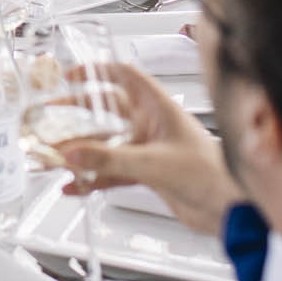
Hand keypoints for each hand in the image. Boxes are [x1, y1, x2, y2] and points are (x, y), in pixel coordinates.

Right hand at [62, 61, 241, 236]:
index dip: (97, 71)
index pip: (125, 76)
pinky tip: (74, 188)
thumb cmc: (212, 174)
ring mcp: (148, 149)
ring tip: (55, 156)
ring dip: (81, 151)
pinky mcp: (147, 174)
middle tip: (51, 116)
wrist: (230, 209)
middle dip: (78, 113)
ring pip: (106, 144)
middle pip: (107, 110)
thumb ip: (109, 160)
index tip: (71, 76)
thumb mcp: (153, 163)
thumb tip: (73, 154)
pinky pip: (111, 172)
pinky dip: (91, 180)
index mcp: (159, 107)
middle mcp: (152, 124)